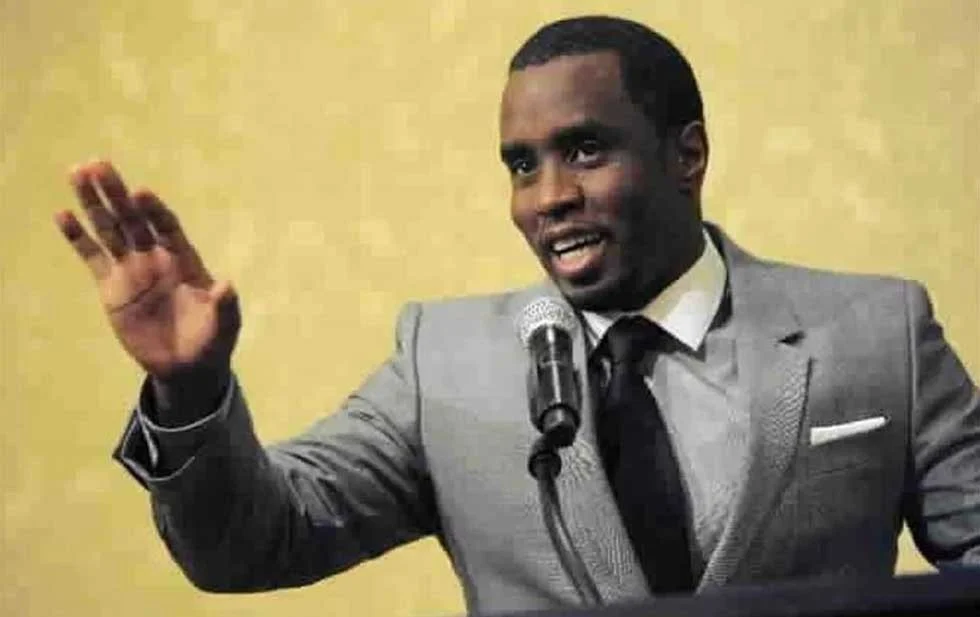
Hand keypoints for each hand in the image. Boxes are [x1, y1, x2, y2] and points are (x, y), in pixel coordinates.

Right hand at [55, 160, 239, 395]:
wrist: (187, 366)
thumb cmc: (212, 340)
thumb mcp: (225, 325)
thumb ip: (225, 306)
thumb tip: (227, 285)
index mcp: (185, 259)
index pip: (167, 227)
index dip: (155, 211)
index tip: (142, 193)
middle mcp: (156, 256)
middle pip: (134, 219)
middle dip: (117, 193)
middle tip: (98, 164)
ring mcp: (132, 269)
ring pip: (110, 229)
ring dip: (94, 203)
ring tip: (77, 173)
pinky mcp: (112, 287)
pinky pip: (93, 257)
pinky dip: (78, 238)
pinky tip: (63, 215)